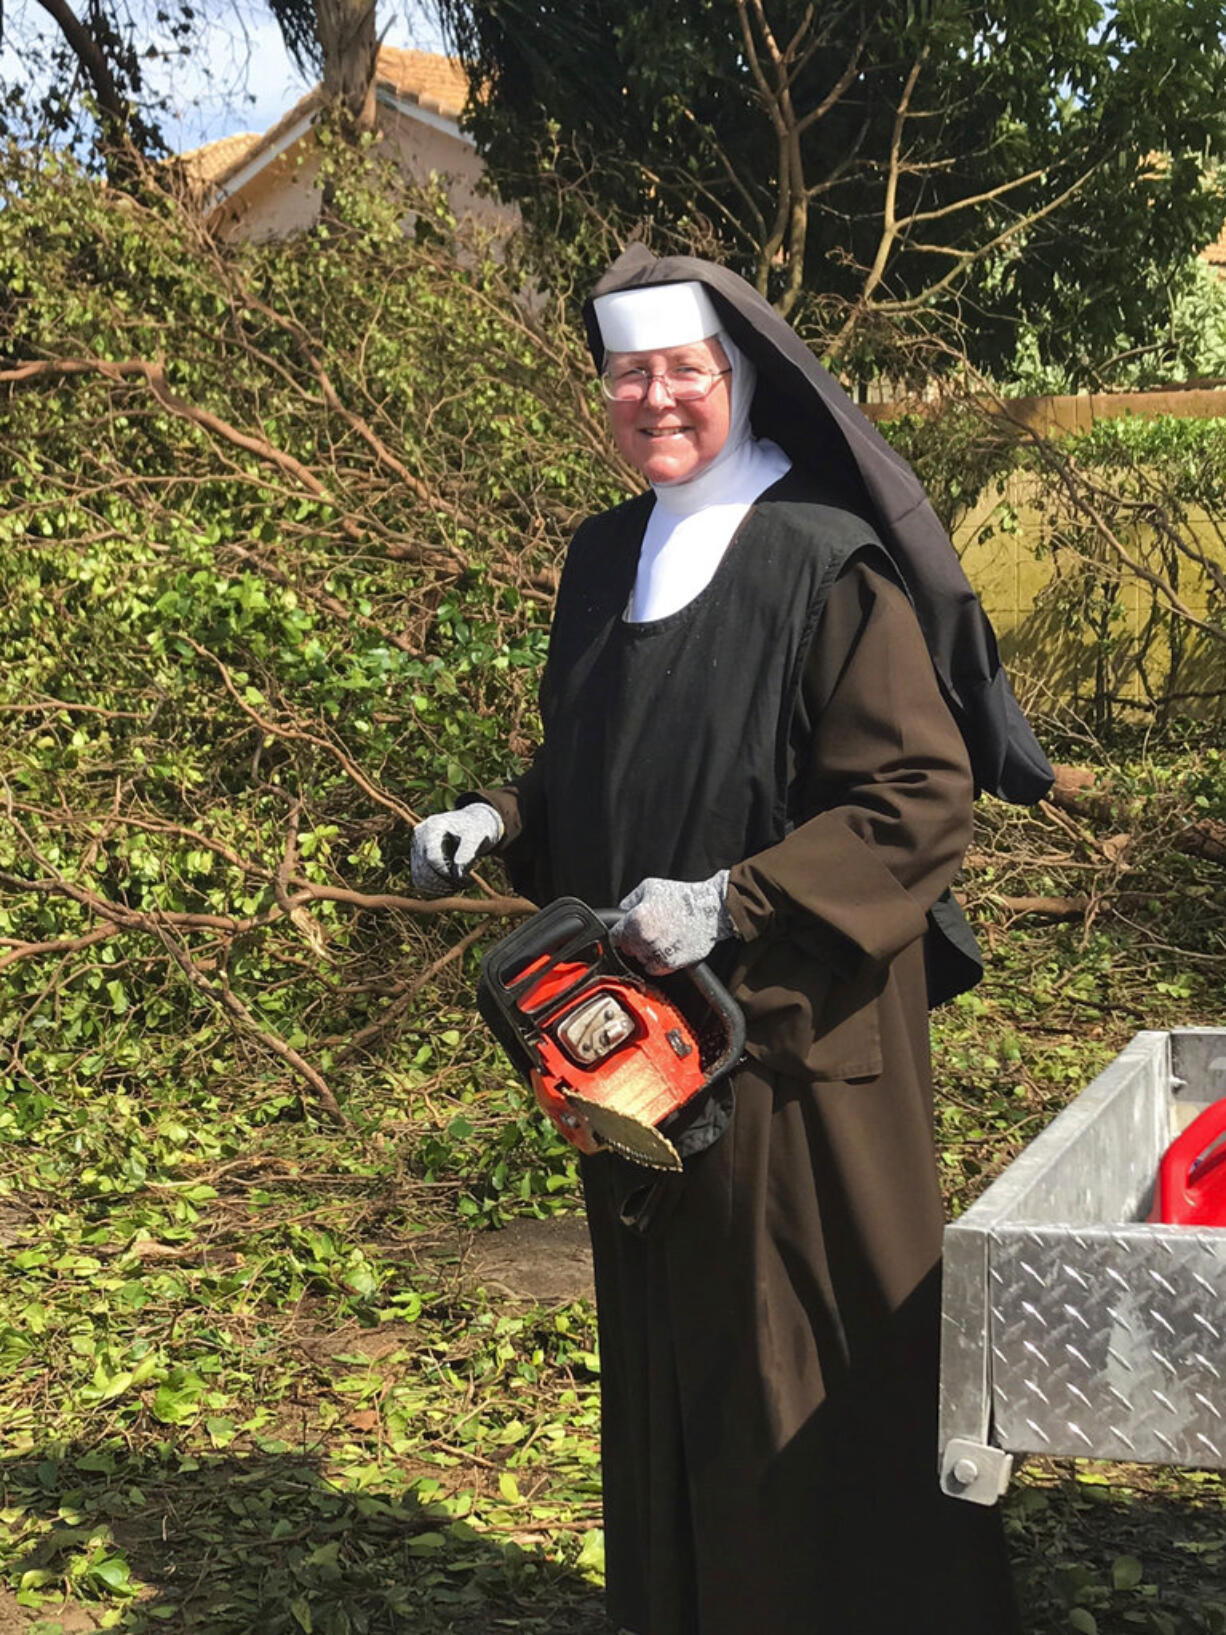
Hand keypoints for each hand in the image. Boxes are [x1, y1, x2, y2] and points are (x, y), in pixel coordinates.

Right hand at [410, 803, 502, 896]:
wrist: (473, 823)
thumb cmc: (477, 828)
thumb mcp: (478, 835)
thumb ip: (468, 851)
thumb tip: (457, 872)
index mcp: (433, 826)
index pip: (432, 857)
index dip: (446, 872)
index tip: (464, 878)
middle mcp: (420, 835)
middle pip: (424, 869)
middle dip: (445, 882)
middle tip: (467, 883)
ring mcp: (416, 847)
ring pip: (420, 878)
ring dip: (440, 888)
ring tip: (461, 885)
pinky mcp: (417, 858)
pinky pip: (420, 880)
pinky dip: (435, 888)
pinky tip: (453, 886)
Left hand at [612, 870, 735, 974]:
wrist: (711, 909)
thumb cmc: (682, 896)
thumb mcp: (650, 887)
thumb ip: (630, 901)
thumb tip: (621, 912)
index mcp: (636, 919)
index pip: (616, 935)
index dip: (621, 933)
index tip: (627, 932)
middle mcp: (645, 937)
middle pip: (627, 948)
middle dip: (634, 941)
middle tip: (650, 931)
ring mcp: (657, 952)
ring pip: (640, 959)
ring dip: (646, 952)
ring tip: (661, 938)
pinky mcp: (670, 963)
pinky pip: (653, 968)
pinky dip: (657, 961)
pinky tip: (666, 948)